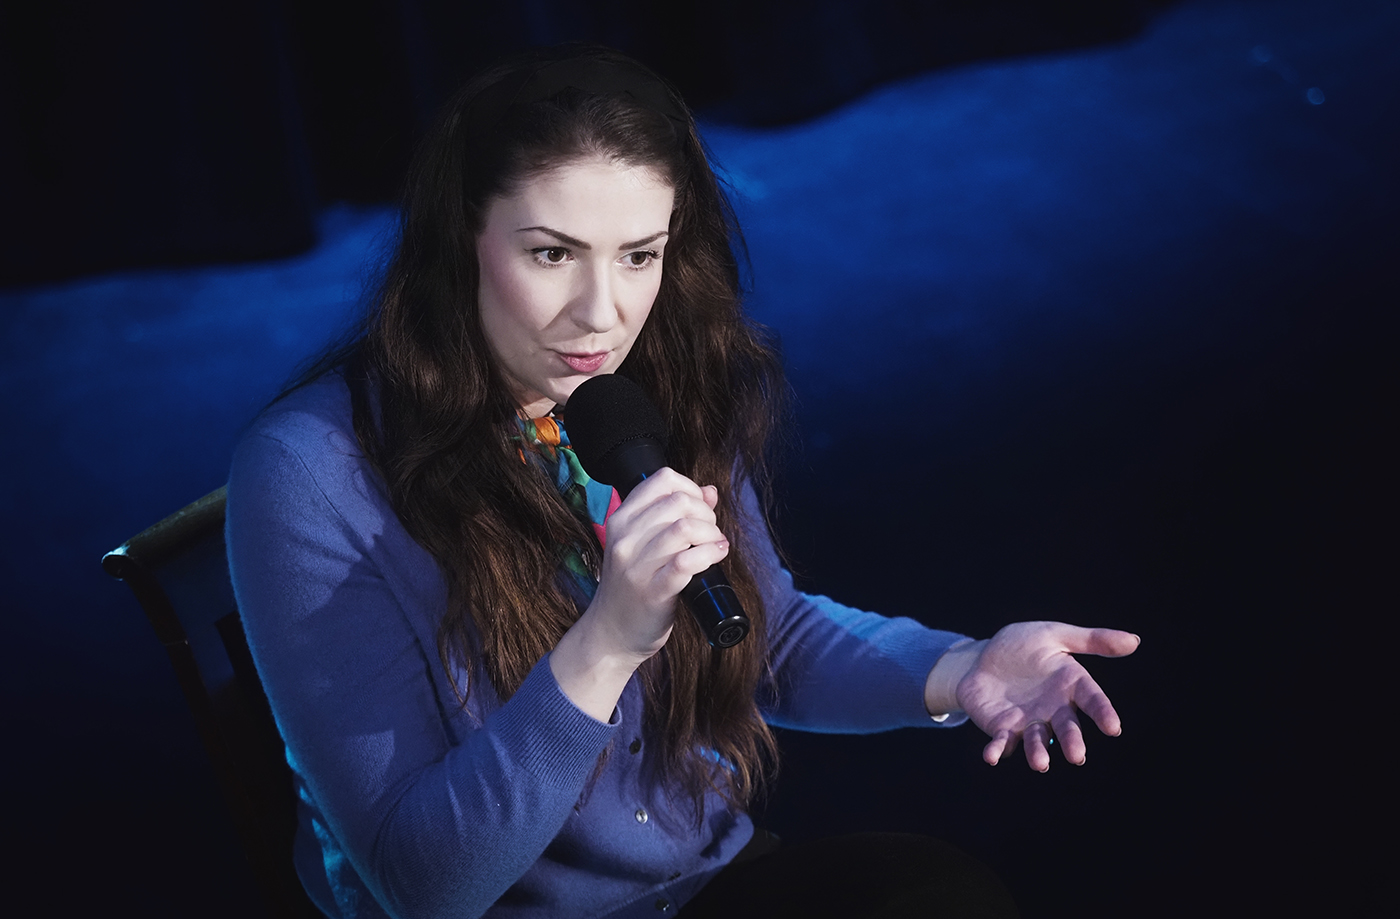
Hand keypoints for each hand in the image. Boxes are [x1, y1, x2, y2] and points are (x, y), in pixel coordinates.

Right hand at [587, 468, 729, 658]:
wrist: (611, 633)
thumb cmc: (631, 586)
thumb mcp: (642, 544)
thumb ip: (672, 515)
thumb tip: (709, 491)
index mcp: (621, 520)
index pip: (662, 480)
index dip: (692, 488)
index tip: (700, 509)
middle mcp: (625, 539)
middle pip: (679, 501)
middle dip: (705, 513)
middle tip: (710, 533)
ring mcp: (637, 566)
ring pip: (685, 528)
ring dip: (711, 534)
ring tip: (715, 545)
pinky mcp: (654, 591)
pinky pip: (687, 562)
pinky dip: (710, 554)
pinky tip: (716, 555)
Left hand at [934, 622, 1139, 770]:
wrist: (979, 658)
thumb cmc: (1021, 645)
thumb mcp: (1054, 635)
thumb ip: (1091, 640)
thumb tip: (1135, 641)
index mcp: (1070, 685)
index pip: (1092, 700)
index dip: (1103, 713)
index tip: (1113, 728)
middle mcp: (1054, 709)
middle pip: (1067, 727)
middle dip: (1072, 741)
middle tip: (1076, 756)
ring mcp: (1028, 722)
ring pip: (1037, 741)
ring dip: (1038, 753)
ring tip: (1040, 764)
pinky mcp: (1003, 729)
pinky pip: (1001, 742)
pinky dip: (997, 750)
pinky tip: (991, 757)